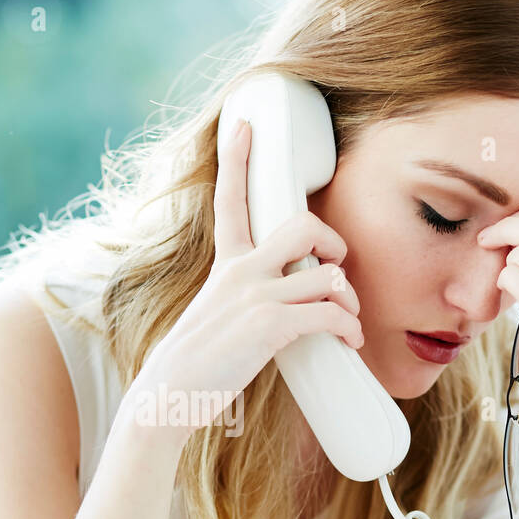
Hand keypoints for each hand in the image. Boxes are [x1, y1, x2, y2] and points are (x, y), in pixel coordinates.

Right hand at [120, 119, 364, 446]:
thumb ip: (244, 298)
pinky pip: (330, 313)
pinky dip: (349, 328)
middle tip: (336, 265)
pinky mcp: (269, 326)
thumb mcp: (214, 315)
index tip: (245, 124)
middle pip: (303, 225)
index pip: (231, 200)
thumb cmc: (194, 364)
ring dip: (349, 298)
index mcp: (226, 265)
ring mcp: (255, 296)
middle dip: (333, 241)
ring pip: (328, 273)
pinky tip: (350, 341)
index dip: (238, 158)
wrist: (168, 395)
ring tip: (349, 321)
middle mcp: (240, 271)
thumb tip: (284, 307)